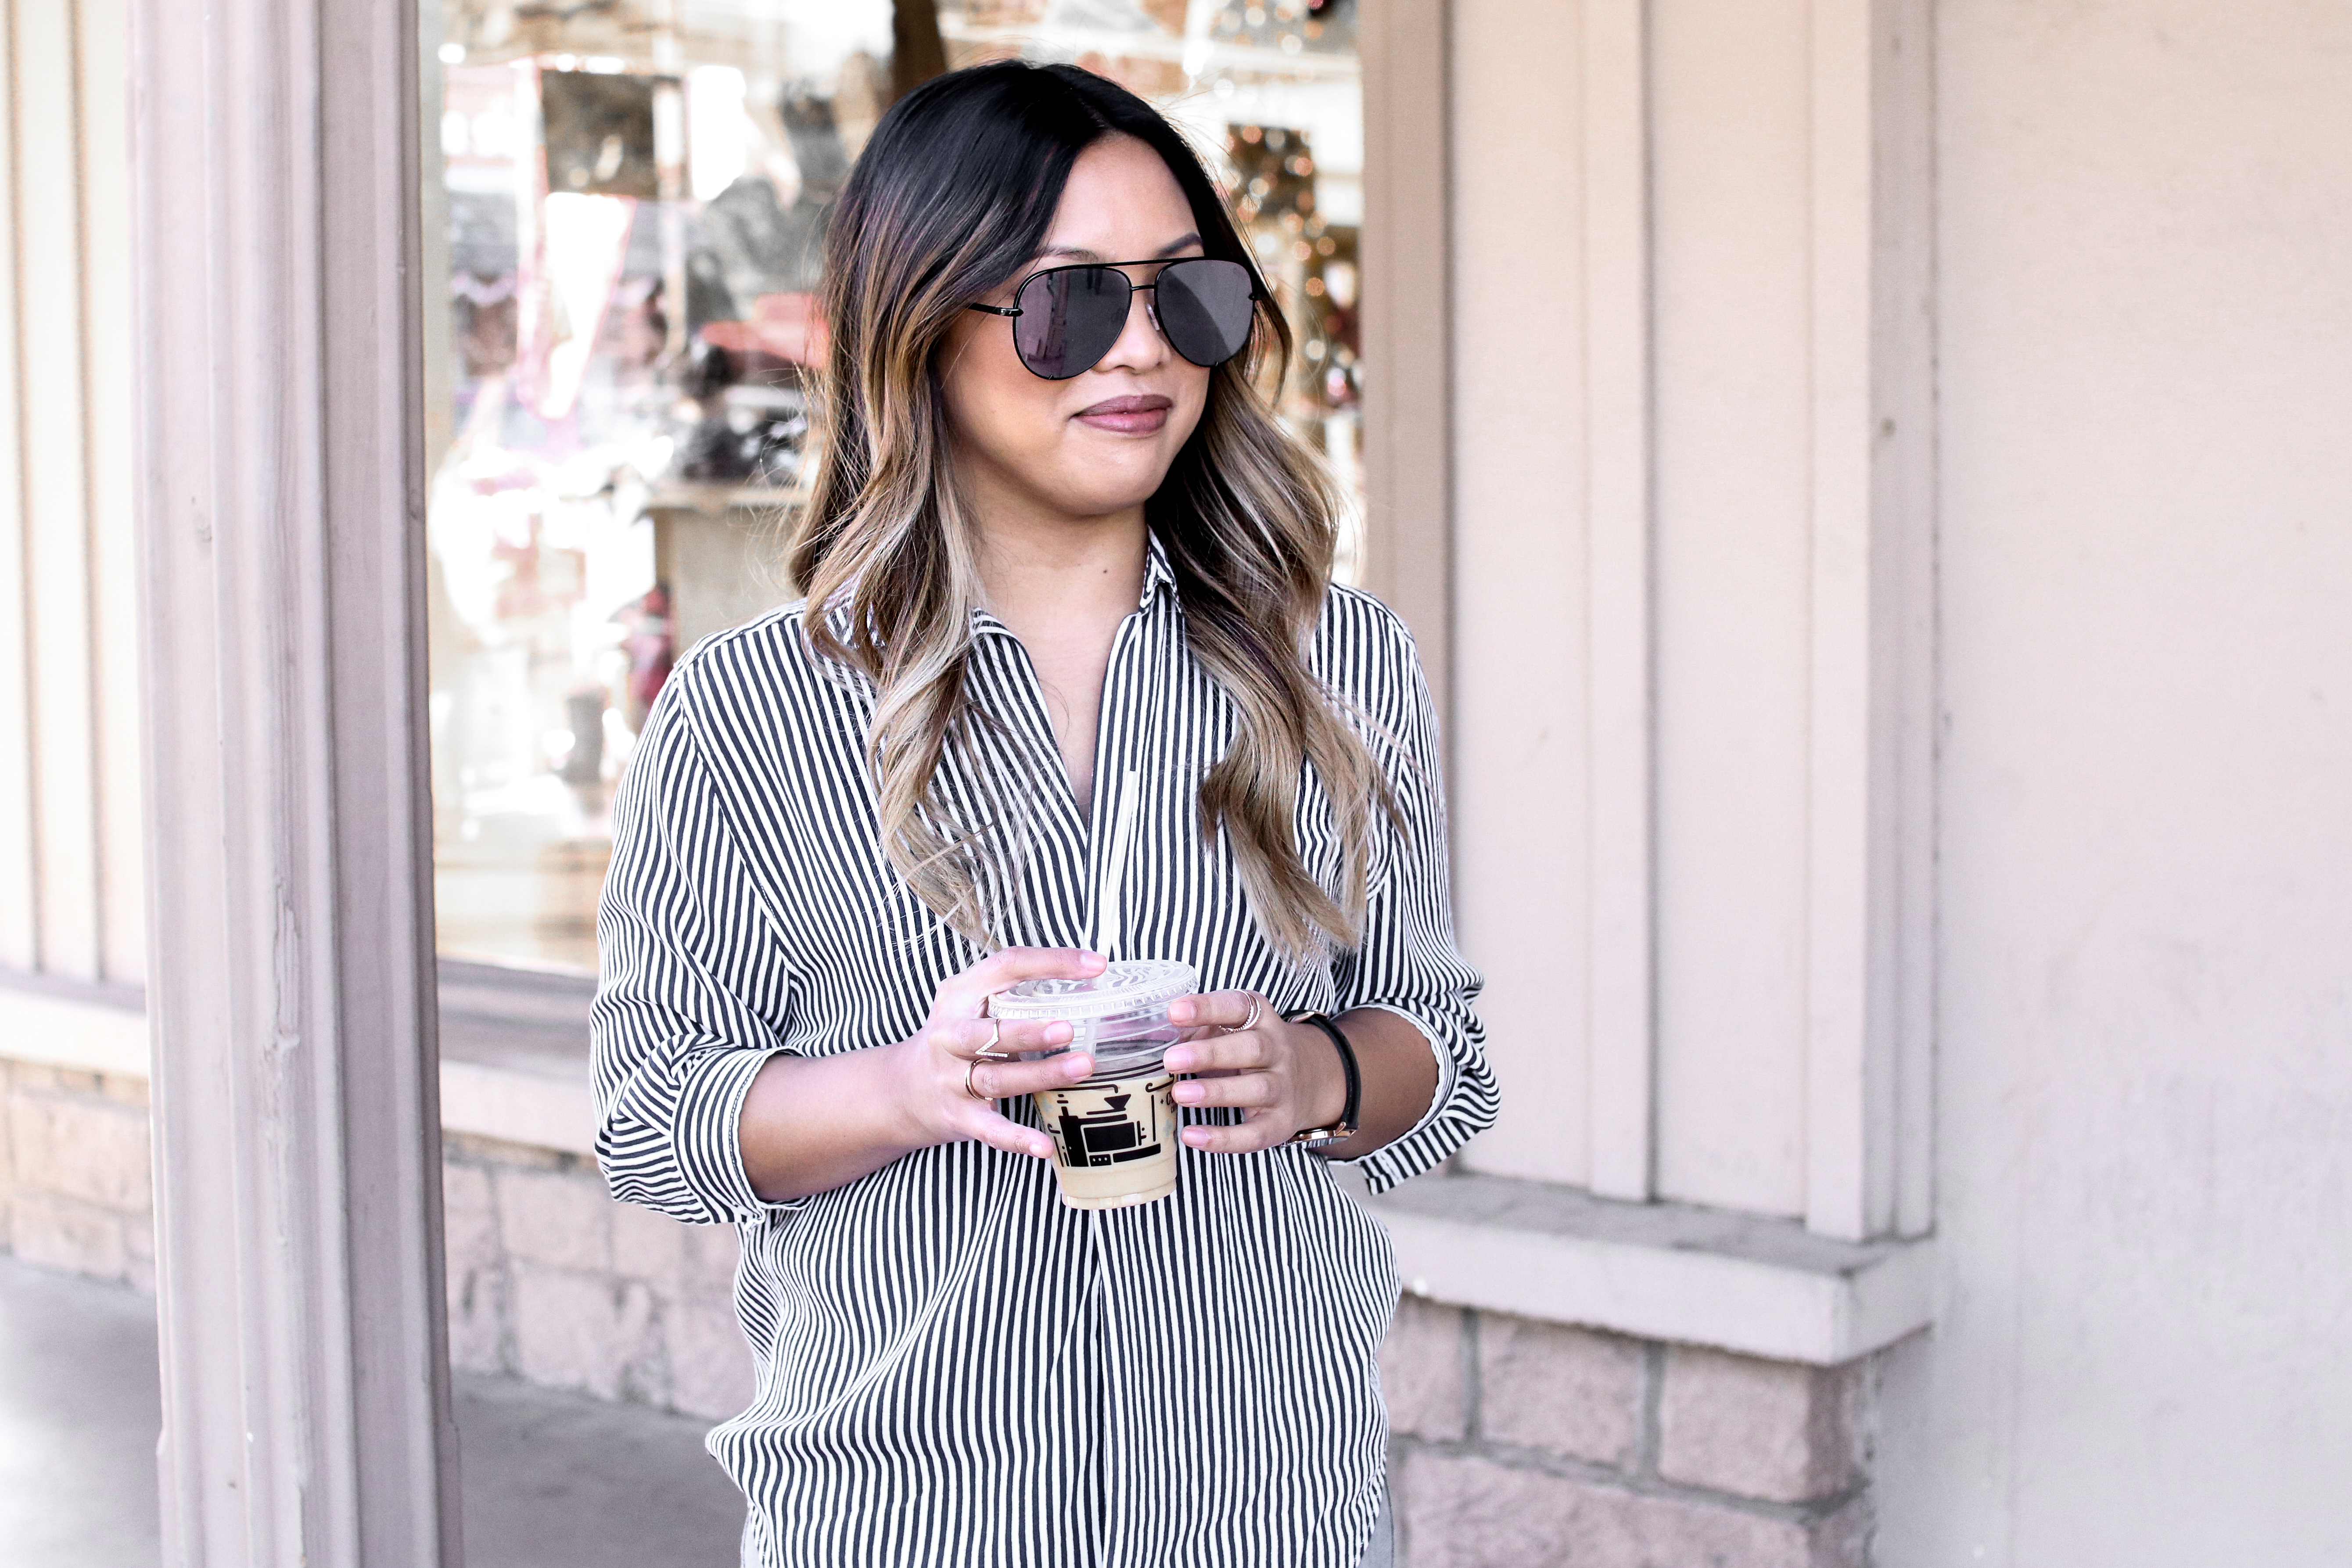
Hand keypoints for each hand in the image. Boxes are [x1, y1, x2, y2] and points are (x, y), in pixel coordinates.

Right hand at [891, 947, 1106, 1160]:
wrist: (903, 1089)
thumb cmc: (957, 1039)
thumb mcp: (972, 1003)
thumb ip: (1016, 992)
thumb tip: (1090, 985)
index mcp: (960, 995)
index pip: (1007, 966)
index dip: (1052, 962)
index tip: (1096, 965)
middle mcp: (950, 1035)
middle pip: (988, 1033)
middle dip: (1029, 1032)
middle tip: (1068, 1028)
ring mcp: (952, 1079)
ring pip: (997, 1078)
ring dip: (1040, 1074)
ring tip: (1081, 1067)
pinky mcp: (958, 1117)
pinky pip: (991, 1130)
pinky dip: (1017, 1139)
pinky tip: (1045, 1146)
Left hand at [1161, 991, 1349, 1153]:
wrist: (1311, 1080)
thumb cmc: (1252, 1051)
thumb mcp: (1235, 1029)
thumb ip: (1201, 1029)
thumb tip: (1155, 1036)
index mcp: (1262, 1020)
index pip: (1237, 1007)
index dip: (1207, 1008)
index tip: (1174, 1012)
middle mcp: (1277, 1051)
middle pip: (1251, 1049)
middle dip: (1210, 1054)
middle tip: (1171, 1059)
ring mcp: (1282, 1088)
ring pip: (1255, 1089)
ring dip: (1216, 1092)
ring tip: (1180, 1094)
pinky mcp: (1279, 1124)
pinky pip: (1254, 1134)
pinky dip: (1223, 1138)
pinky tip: (1191, 1135)